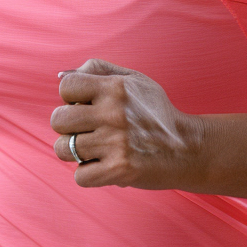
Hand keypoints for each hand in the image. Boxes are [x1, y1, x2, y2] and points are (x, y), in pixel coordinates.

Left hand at [50, 59, 202, 189]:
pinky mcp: (119, 170)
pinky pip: (79, 176)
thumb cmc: (156, 112)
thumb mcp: (135, 80)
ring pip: (63, 149)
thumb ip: (98, 70)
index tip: (86, 105)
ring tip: (94, 149)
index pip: (65, 86)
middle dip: (68, 126)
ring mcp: (116, 143)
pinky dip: (88, 174)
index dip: (71, 97)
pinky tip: (104, 165)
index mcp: (116, 87)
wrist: (188, 148)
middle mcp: (114, 113)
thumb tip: (60, 75)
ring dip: (74, 152)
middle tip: (88, 130)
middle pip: (58, 120)